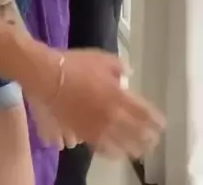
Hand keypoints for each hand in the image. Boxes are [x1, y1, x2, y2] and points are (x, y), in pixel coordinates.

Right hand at [32, 49, 163, 157]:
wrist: (48, 77)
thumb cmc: (75, 64)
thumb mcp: (101, 57)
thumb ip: (118, 66)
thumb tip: (128, 74)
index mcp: (118, 95)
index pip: (144, 113)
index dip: (154, 120)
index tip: (160, 124)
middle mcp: (111, 115)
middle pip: (136, 133)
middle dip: (147, 138)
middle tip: (153, 140)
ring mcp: (97, 127)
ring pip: (121, 145)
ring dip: (132, 149)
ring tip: (138, 151)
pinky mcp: (83, 134)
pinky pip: (102, 148)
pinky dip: (112, 152)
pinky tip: (115, 151)